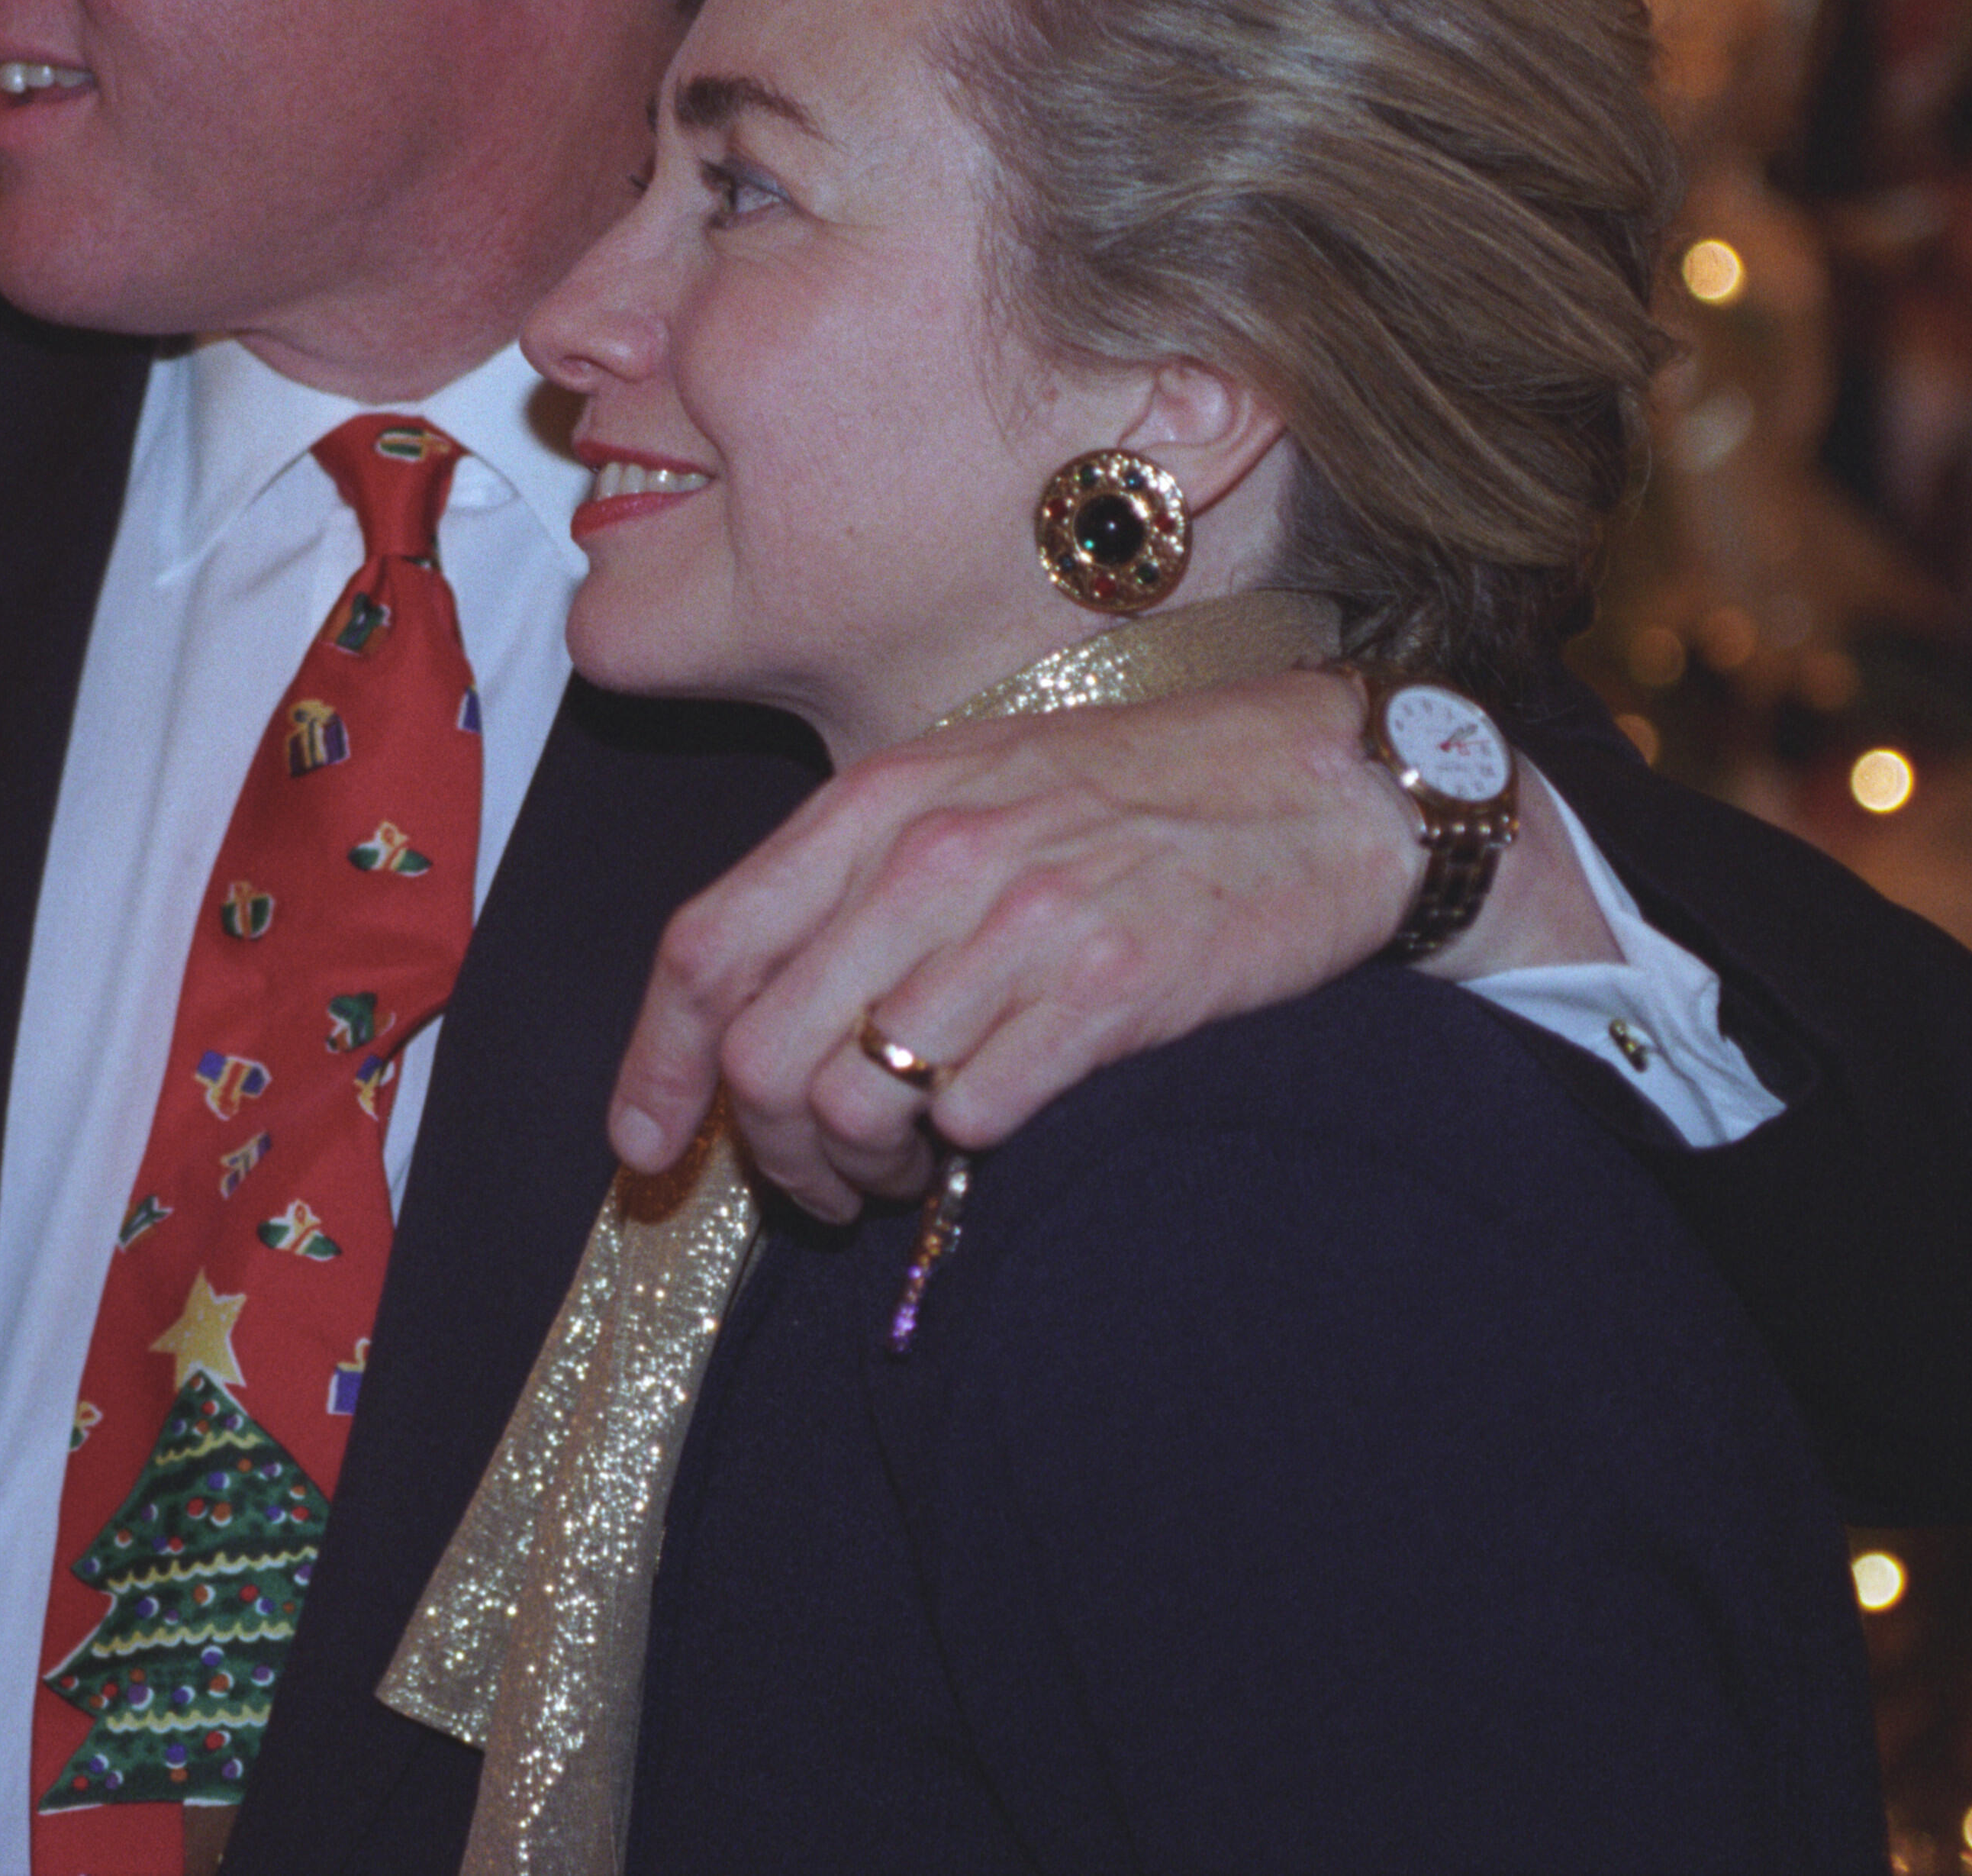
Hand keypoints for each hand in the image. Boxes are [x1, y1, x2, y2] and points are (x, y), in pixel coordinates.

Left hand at [608, 668, 1613, 1218]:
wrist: (1325, 784)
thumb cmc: (1142, 798)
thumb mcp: (970, 795)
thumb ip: (859, 885)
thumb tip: (755, 1016)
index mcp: (876, 803)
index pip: (705, 944)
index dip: (656, 1064)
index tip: (646, 1148)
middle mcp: (928, 854)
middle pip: (761, 1048)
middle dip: (768, 1153)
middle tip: (824, 1186)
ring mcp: (1015, 918)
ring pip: (849, 1099)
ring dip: (861, 1171)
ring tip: (909, 1175)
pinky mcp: (1103, 985)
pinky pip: (970, 1114)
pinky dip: (963, 1155)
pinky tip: (994, 1140)